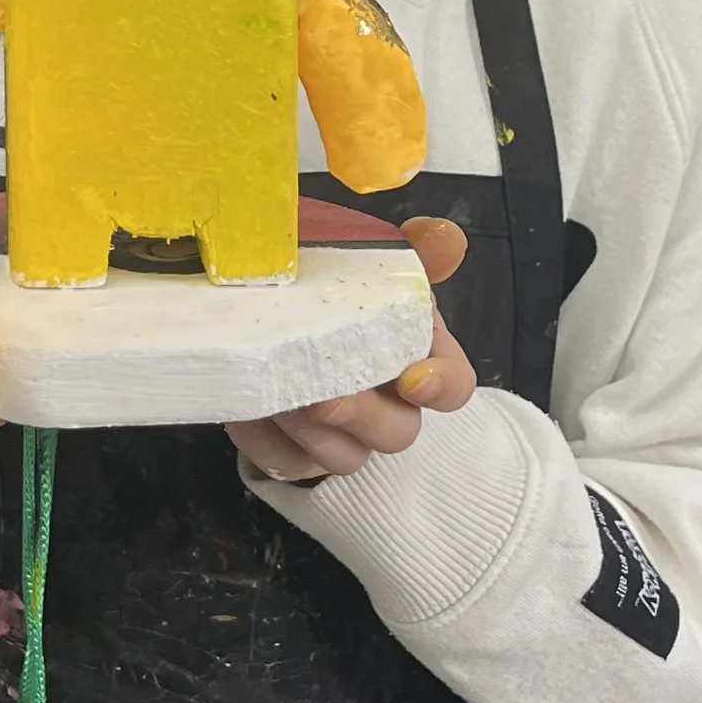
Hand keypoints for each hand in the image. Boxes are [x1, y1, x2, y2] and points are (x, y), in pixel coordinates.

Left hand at [225, 216, 475, 485]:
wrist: (267, 307)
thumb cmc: (330, 286)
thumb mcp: (368, 258)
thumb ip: (411, 249)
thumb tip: (447, 238)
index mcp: (417, 356)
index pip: (455, 386)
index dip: (442, 387)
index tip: (412, 378)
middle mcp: (388, 406)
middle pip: (399, 432)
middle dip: (363, 415)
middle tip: (326, 395)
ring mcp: (343, 438)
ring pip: (346, 459)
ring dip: (313, 433)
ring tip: (280, 397)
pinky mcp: (295, 456)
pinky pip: (285, 464)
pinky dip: (264, 440)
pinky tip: (246, 410)